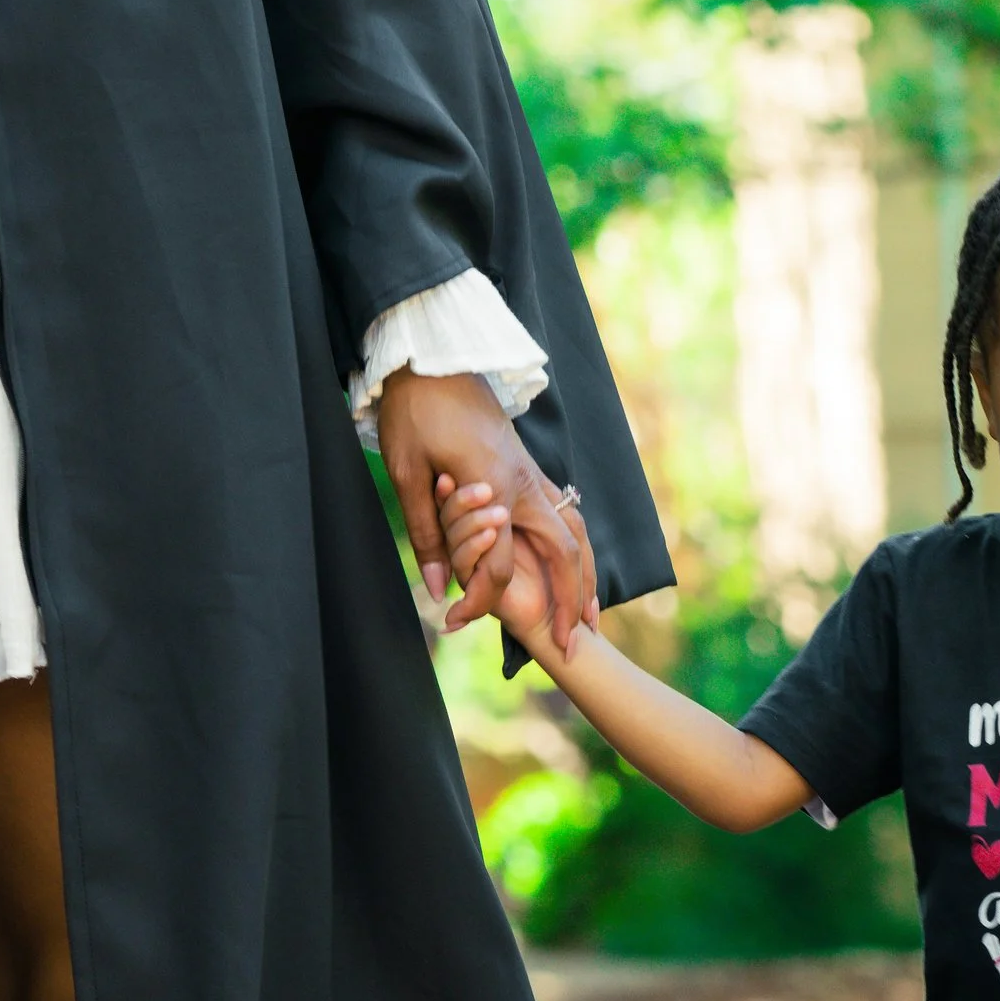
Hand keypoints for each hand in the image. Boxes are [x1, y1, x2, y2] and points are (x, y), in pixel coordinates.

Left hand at [374, 367, 593, 649]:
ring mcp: (534, 473)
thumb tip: (436, 587)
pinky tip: (578, 569)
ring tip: (592, 618)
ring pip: (577, 533)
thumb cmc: (415, 412)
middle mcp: (524, 483)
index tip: (456, 623)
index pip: (495, 562)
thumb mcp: (407, 473)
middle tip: (571, 644)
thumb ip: (425, 533)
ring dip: (586, 577)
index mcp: (492, 485)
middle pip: (562, 552)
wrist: (436, 356)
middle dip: (570, 602)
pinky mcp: (531, 467)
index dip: (477, 600)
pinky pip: (569, 514)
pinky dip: (579, 548)